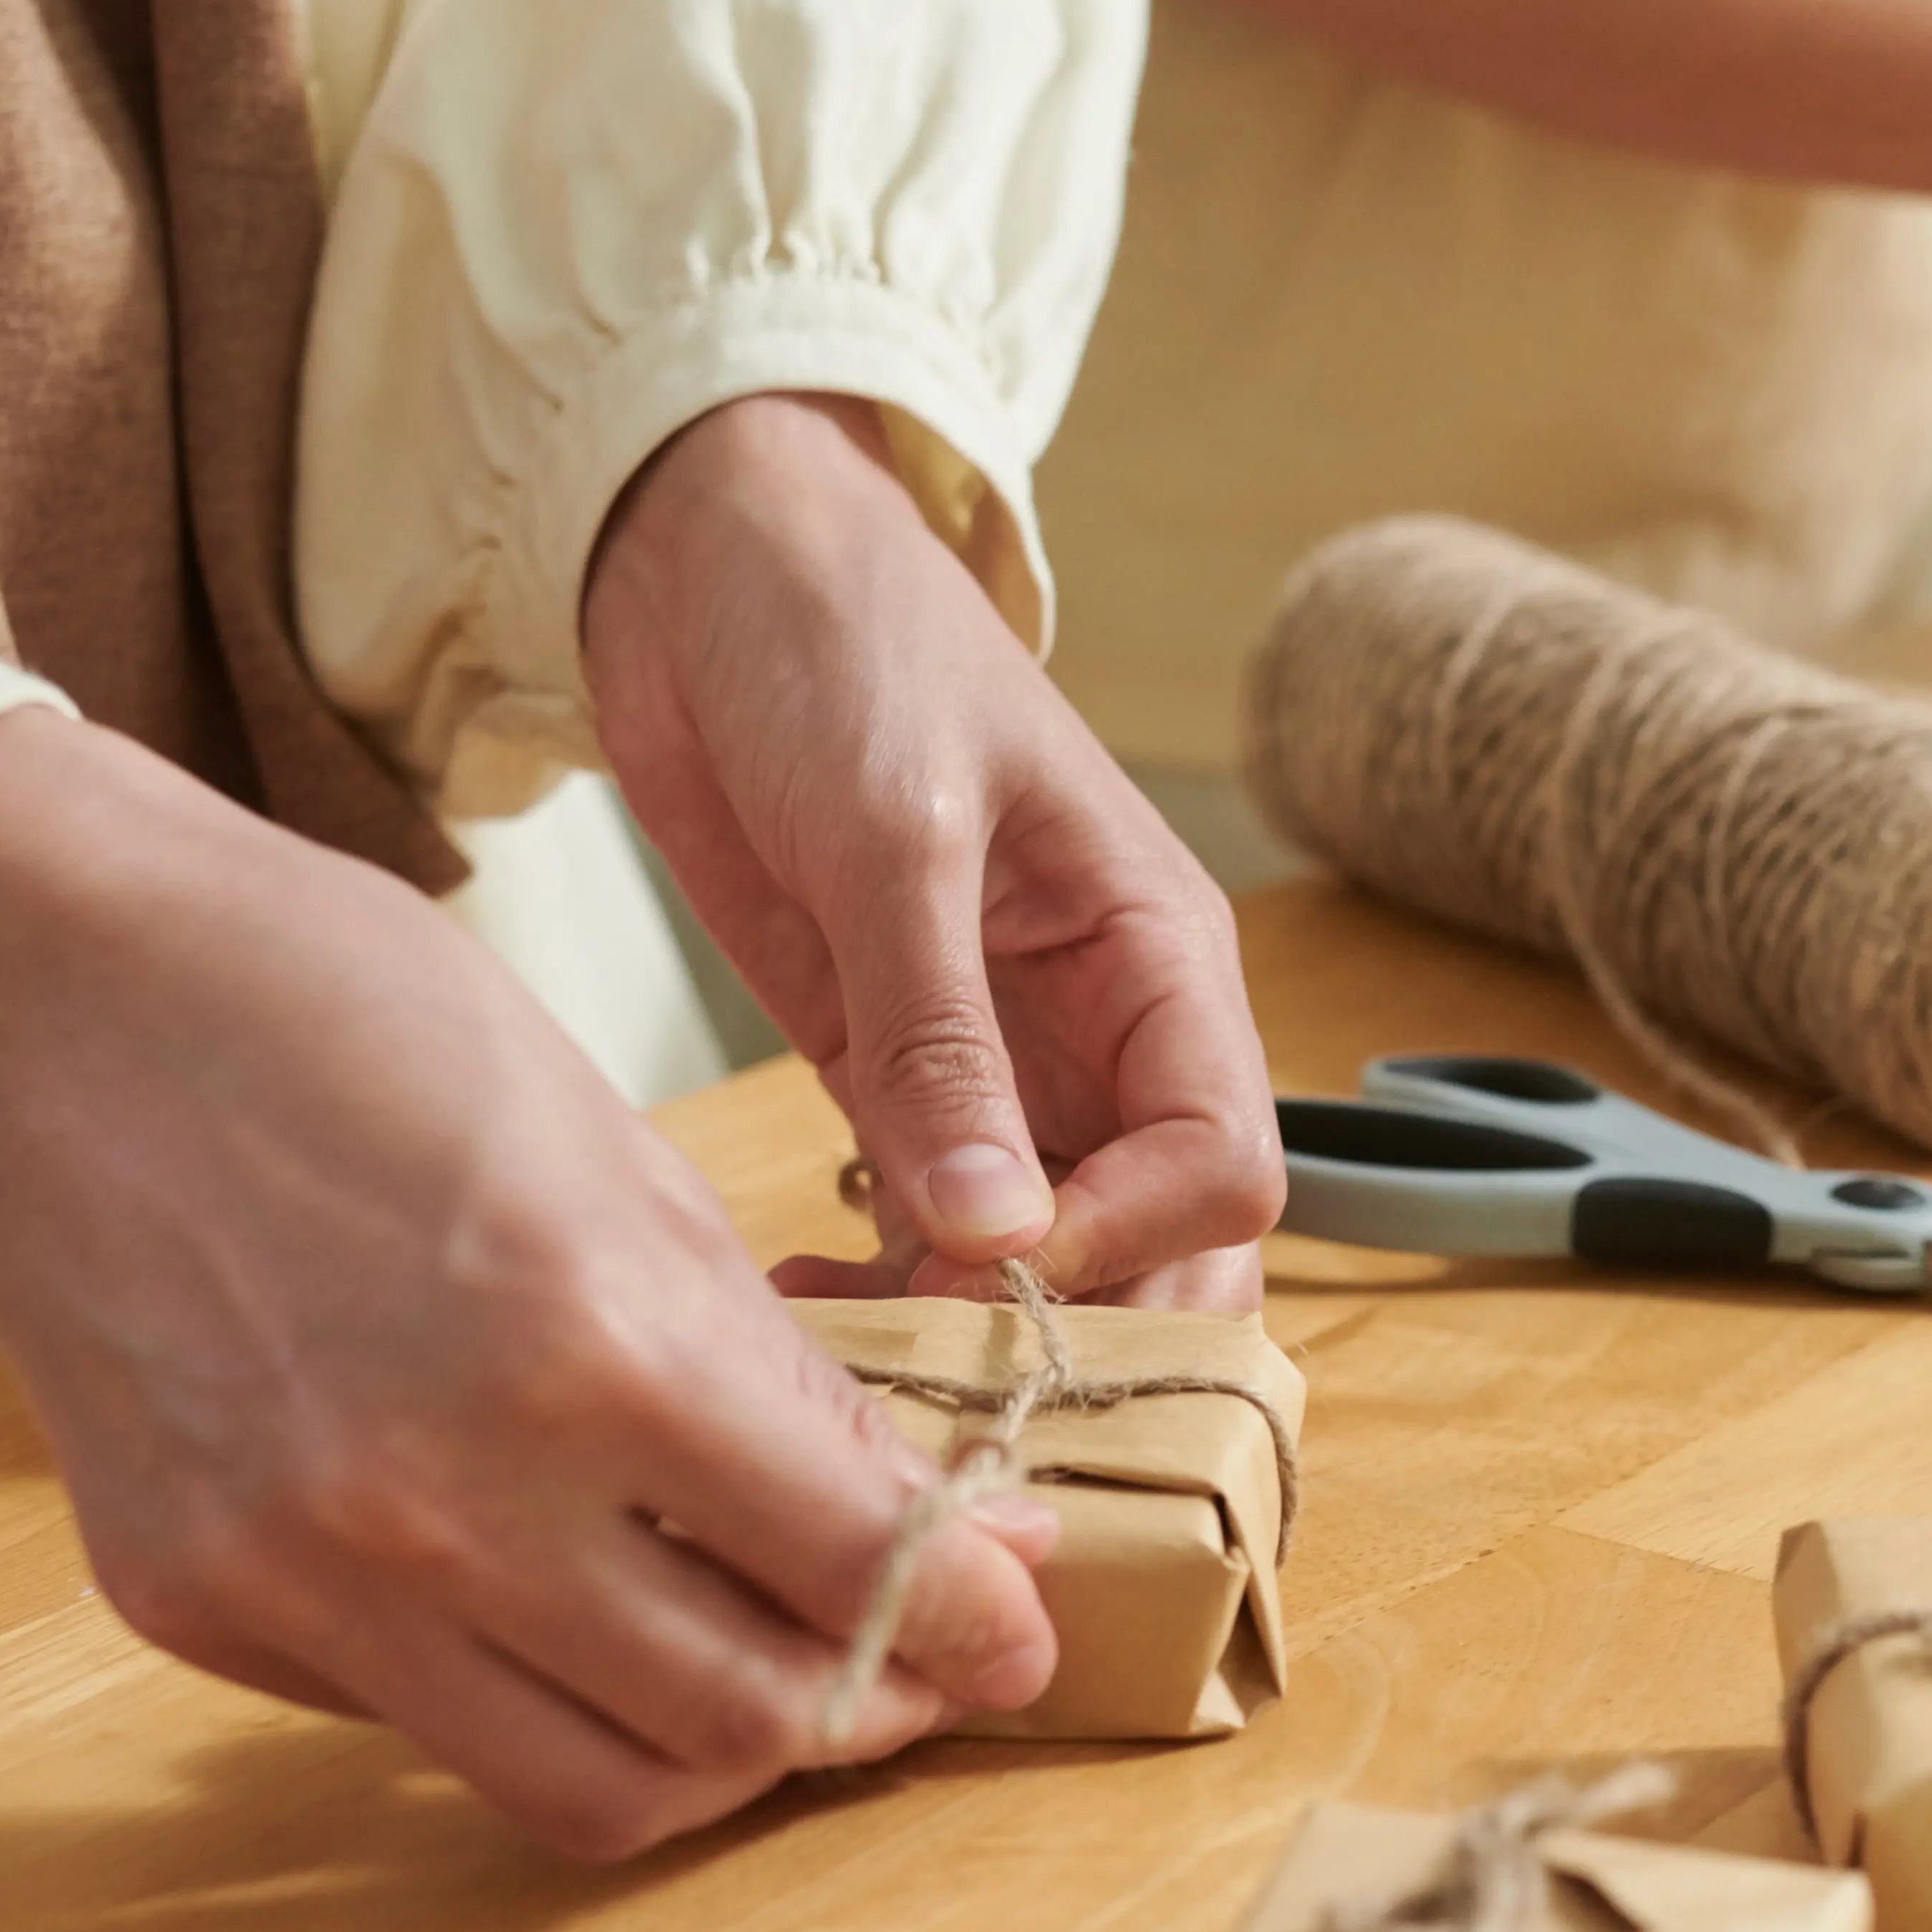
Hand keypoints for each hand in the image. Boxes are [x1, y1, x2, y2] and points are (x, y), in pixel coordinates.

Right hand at [0, 711, 1062, 1860]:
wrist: (36, 1003)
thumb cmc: (341, 1017)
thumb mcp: (622, 1154)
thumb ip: (770, 1367)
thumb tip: (933, 1521)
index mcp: (584, 1342)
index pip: (856, 1568)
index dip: (976, 1616)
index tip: (1021, 1619)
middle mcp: (436, 1497)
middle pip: (739, 1724)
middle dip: (870, 1705)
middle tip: (916, 1654)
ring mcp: (298, 1576)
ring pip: (587, 1790)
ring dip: (713, 1750)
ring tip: (761, 1665)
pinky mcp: (191, 1607)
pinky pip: (420, 1722)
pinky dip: (533, 1691)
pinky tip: (564, 1598)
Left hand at [581, 394, 1279, 1313]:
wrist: (705, 566)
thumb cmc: (843, 646)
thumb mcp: (898, 832)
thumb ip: (939, 1036)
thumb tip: (993, 1233)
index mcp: (1158, 954)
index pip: (1225, 1160)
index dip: (1134, 1240)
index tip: (998, 1267)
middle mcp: (1102, 1029)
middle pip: (1165, 1237)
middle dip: (1080, 1323)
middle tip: (938, 1366)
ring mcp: (1000, 1062)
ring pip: (1050, 1253)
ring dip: (972, 1325)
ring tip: (846, 1345)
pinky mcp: (892, 1075)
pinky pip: (933, 1223)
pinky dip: (890, 1282)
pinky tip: (804, 1294)